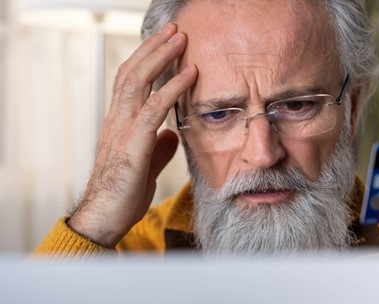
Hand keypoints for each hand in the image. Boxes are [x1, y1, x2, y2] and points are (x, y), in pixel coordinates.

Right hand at [67, 23, 196, 247]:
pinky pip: (153, 108)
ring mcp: (122, 129)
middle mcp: (117, 119)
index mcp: (119, 123)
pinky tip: (189, 75)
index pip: (129, 81)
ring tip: (181, 39)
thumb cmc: (123, 193)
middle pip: (132, 71)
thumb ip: (158, 147)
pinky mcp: (133, 143)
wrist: (105, 217)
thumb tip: (171, 134)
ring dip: (162, 57)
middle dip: (154, 48)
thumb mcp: (147, 165)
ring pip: (138, 81)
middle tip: (175, 30)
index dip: (146, 59)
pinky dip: (172, 88)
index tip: (166, 44)